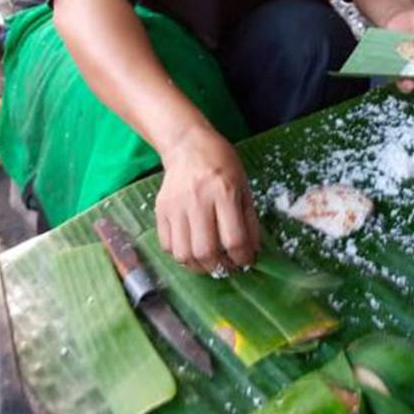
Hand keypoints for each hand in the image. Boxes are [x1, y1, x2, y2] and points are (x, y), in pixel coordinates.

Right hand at [156, 127, 259, 272]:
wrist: (188, 146)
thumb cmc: (222, 164)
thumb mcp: (244, 187)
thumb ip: (249, 221)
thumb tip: (253, 252)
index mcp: (224, 192)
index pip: (233, 239)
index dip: (242, 258)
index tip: (245, 261)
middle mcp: (197, 201)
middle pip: (205, 251)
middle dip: (219, 267)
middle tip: (227, 265)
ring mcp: (176, 207)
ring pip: (183, 254)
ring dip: (199, 266)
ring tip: (209, 262)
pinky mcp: (161, 210)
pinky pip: (167, 245)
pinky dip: (181, 255)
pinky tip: (192, 249)